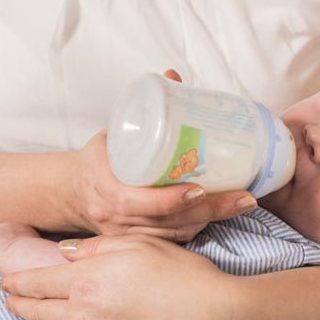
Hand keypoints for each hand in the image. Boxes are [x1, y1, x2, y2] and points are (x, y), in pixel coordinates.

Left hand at [1, 235, 238, 319]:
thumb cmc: (184, 276)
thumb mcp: (142, 245)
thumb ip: (97, 247)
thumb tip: (66, 252)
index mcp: (88, 281)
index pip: (37, 282)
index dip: (16, 282)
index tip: (6, 280)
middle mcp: (85, 314)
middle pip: (37, 312)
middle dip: (18, 304)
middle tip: (9, 300)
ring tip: (36, 315)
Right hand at [65, 69, 255, 241]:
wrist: (75, 192)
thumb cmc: (100, 158)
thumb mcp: (114, 130)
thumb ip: (145, 107)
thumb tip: (173, 74)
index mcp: (103, 186)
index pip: (135, 200)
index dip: (168, 198)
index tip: (198, 189)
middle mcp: (113, 217)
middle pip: (166, 221)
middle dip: (209, 211)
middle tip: (244, 197)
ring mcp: (126, 235)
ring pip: (174, 234)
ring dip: (211, 220)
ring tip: (242, 203)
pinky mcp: (139, 245)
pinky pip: (173, 241)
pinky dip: (199, 228)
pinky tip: (223, 215)